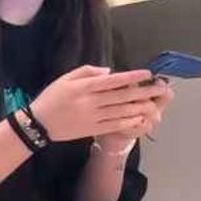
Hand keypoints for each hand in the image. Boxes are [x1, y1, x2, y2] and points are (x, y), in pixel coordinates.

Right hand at [29, 65, 168, 141]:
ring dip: (141, 107)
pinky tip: (140, 118)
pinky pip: (116, 125)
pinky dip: (129, 121)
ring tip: (155, 103)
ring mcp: (93, 117)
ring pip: (122, 111)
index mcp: (84, 87)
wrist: (40, 122)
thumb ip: (86, 72)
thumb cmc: (51, 98)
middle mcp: (91, 101)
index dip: (132, 77)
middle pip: (122, 96)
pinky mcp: (93, 129)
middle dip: (143, 91)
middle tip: (160, 88)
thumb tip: (109, 71)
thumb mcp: (64, 79)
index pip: (113, 80)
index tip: (147, 74)